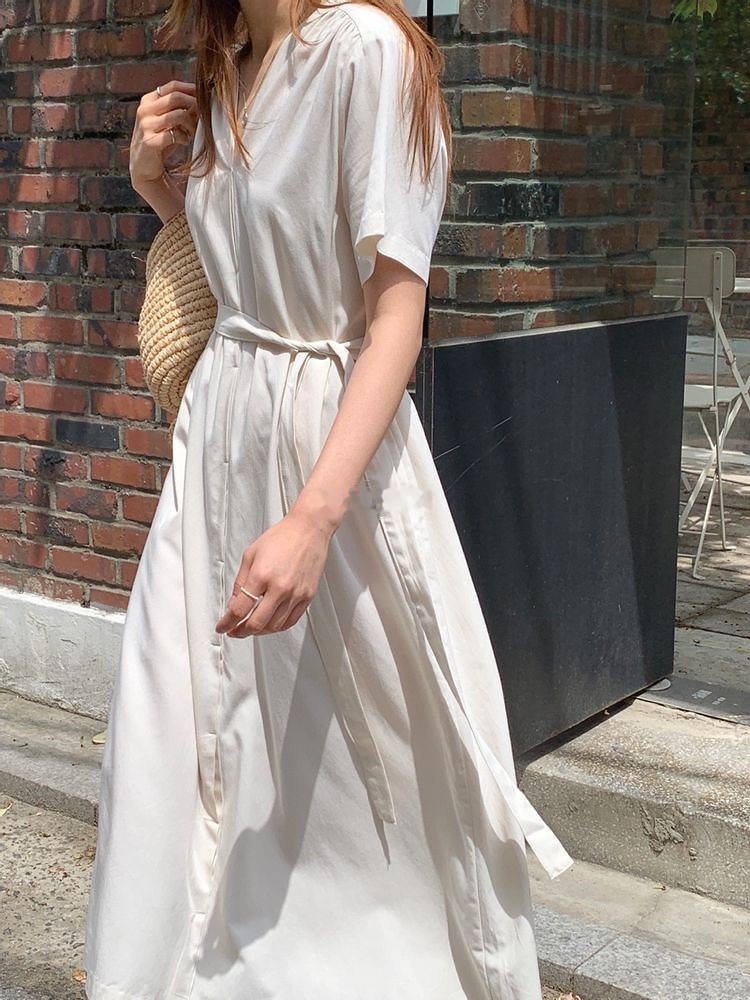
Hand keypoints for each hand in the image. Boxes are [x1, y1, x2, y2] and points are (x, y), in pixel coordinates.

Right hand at [129, 79, 197, 191]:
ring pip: (178, 115)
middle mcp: (144, 110)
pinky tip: (185, 141)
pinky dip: (185, 137)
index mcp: (148, 101)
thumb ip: (180, 110)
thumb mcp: (168, 122)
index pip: (173, 86)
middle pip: (176, 97)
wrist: (144, 167)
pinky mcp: (149, 142)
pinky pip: (175, 134)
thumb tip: (203, 101)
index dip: (192, 89)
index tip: (205, 98)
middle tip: (204, 116)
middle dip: (195, 105)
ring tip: (193, 132)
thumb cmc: (160, 142)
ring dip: (191, 124)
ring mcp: (145, 125)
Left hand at [215, 509, 331, 637]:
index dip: (227, 623)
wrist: (309, 529)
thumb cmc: (282, 537)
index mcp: (261, 575)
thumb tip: (234, 604)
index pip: (240, 609)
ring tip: (251, 627)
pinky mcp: (307, 596)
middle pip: (257, 623)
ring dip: (259, 631)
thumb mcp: (250, 555)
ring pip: (274, 626)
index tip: (222, 627)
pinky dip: (278, 627)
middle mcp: (280, 588)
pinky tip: (270, 623)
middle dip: (241, 631)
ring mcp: (296, 594)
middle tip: (235, 631)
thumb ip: (240, 582)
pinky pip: (291, 621)